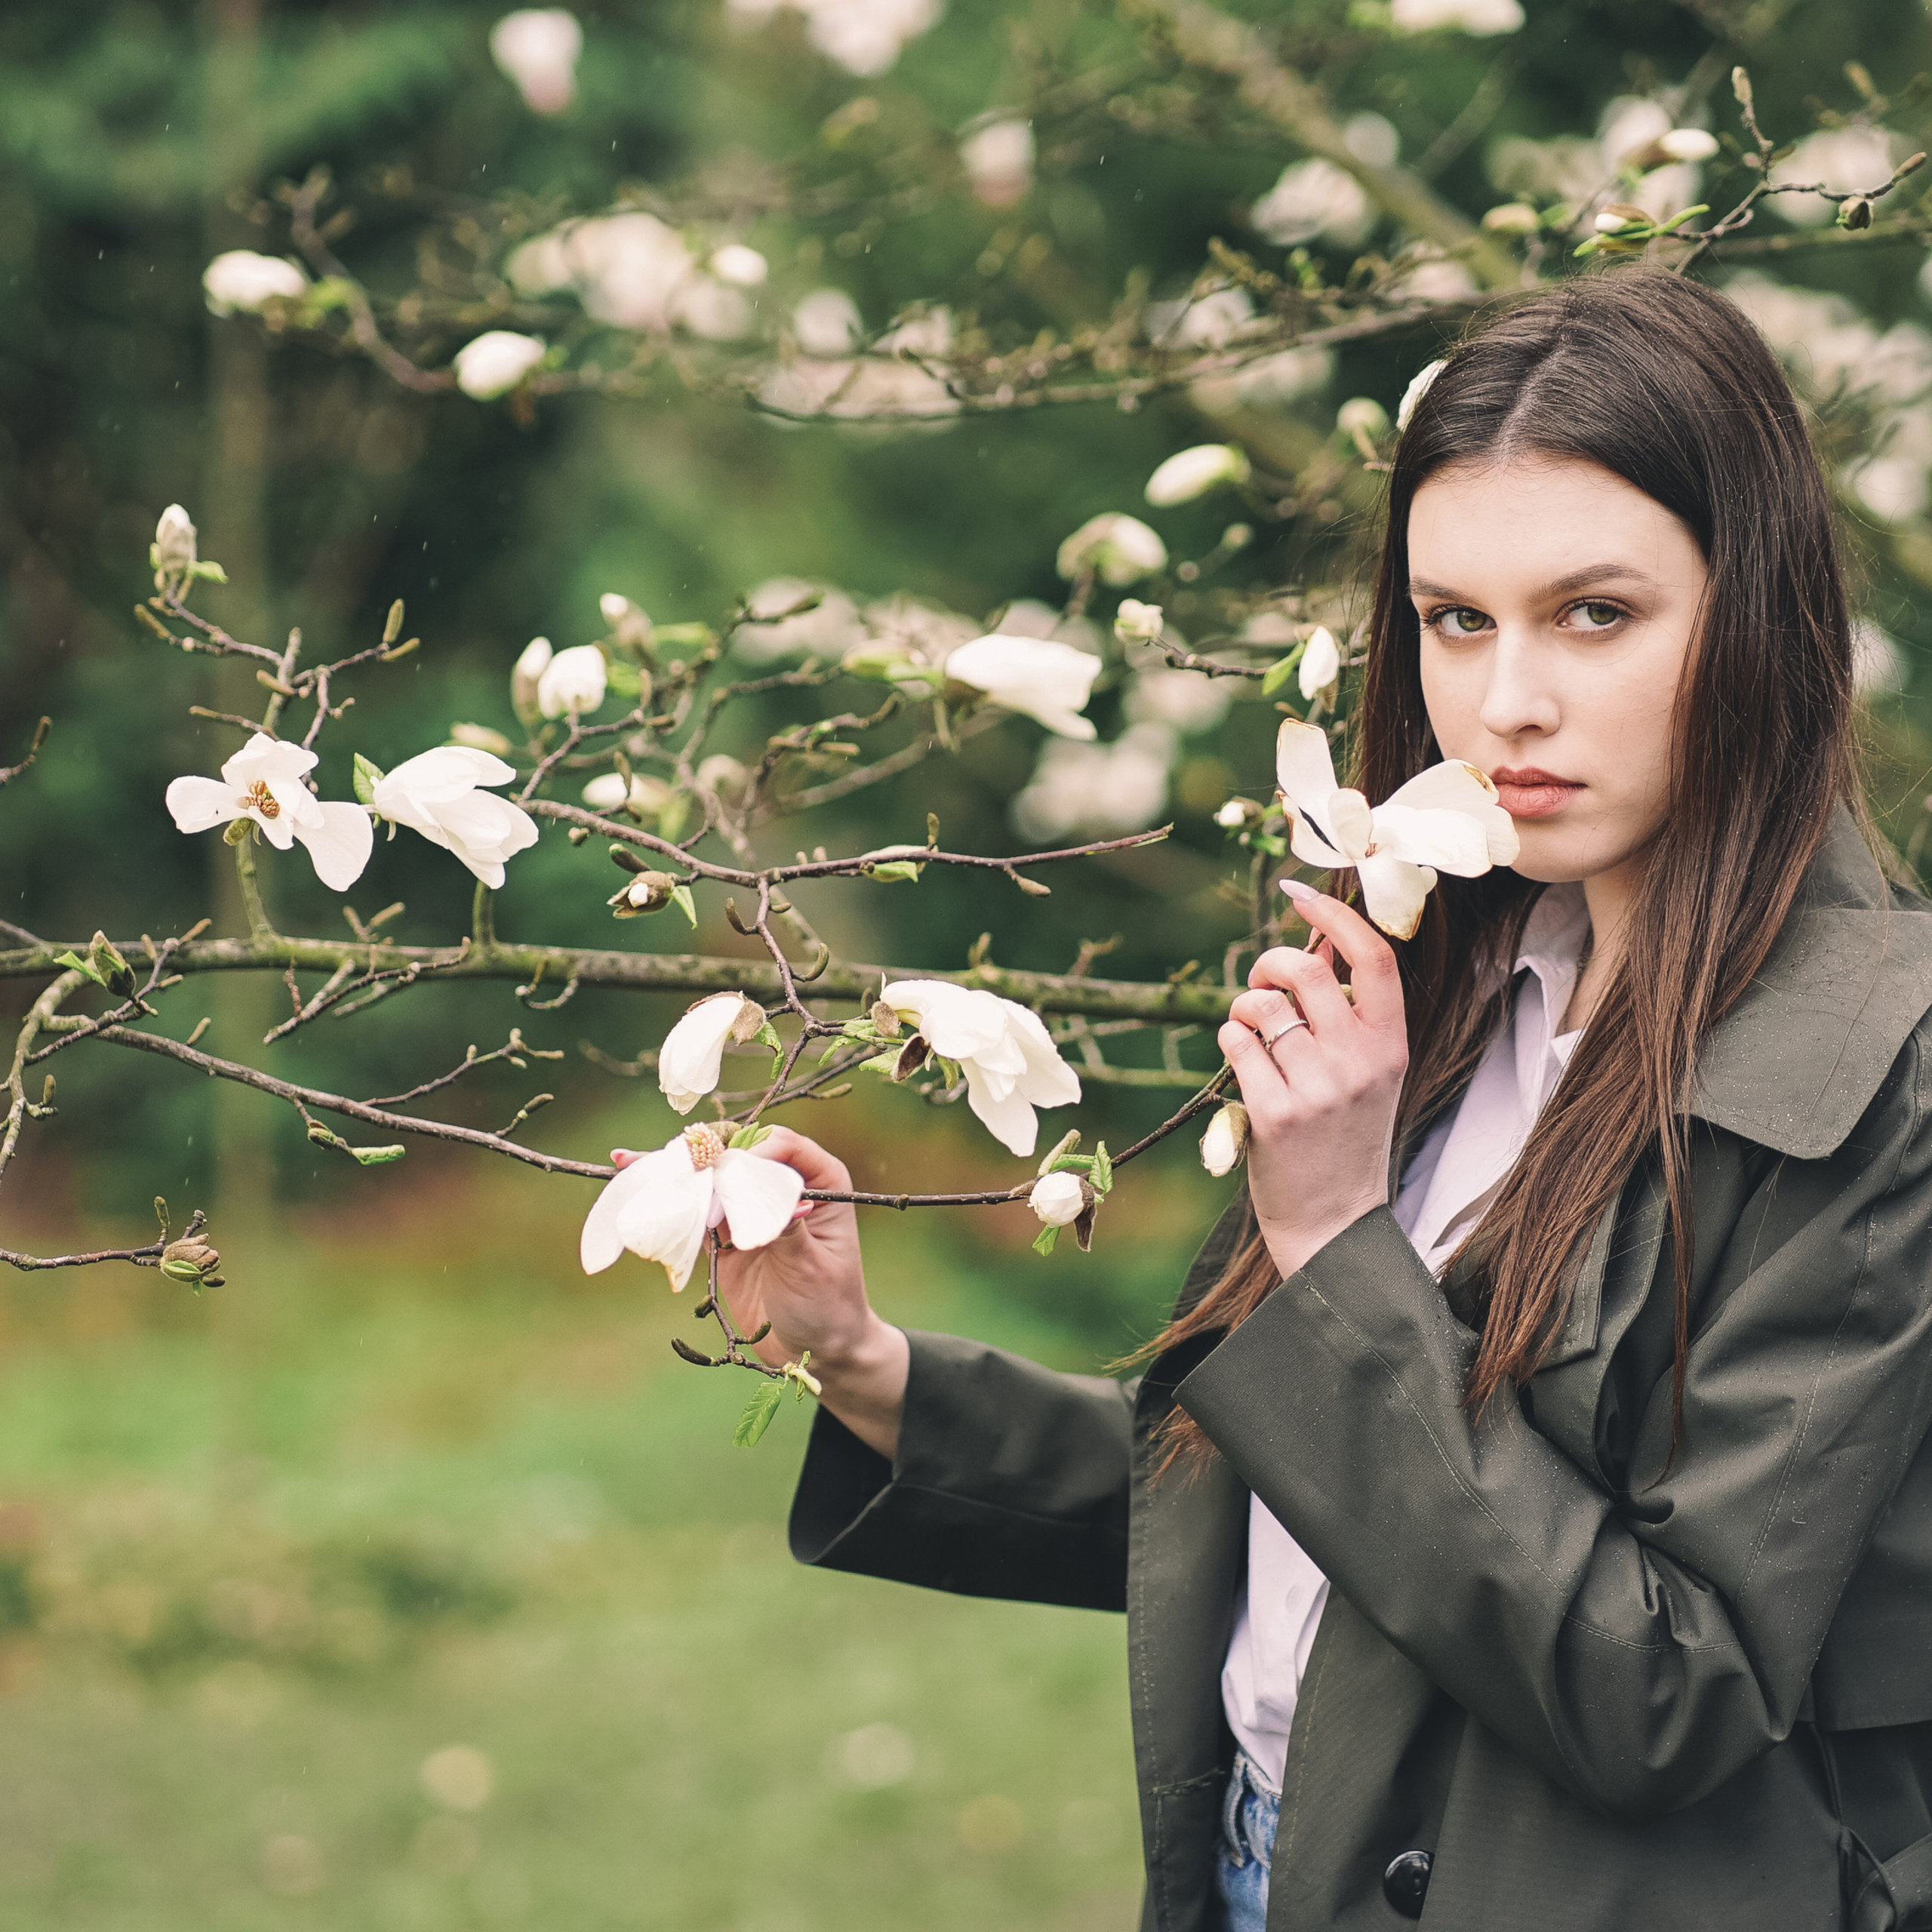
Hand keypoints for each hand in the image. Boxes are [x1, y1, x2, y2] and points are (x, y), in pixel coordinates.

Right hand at [613, 1126, 906, 1457]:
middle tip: (663, 1159)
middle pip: (738, 1155)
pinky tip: (637, 1189)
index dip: (751, 1154)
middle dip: (700, 1155)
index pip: (783, 1146)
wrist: (816, 1349)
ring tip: (628, 1162)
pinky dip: (669, 1203)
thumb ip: (780, 1227)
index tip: (727, 1176)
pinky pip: (696, 1212)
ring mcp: (752, 1208)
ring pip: (711, 1179)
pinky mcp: (726, 1236)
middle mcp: (785, 1186)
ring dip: (673, 1173)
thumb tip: (749, 1191)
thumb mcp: (808, 1266)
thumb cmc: (827, 1305)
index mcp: (822, 1181)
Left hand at [1217, 884, 1408, 1280]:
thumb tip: (1318, 942)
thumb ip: (1347, 1014)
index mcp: (1390, 1045)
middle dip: (1271, 961)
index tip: (1299, 893)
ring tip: (1249, 1031)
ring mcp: (1319, 1088)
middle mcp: (1360, 1061)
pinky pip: (1236, 1044)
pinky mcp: (1276, 1113)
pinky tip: (1242, 1064)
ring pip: (1262, 1006)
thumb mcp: (1366, 1074)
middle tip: (1263, 983)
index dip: (1334, 916)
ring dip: (1243, 1007)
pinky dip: (1230, 1042)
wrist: (1335, 1223)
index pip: (1375, 957)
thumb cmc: (1344, 1139)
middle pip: (1307, 969)